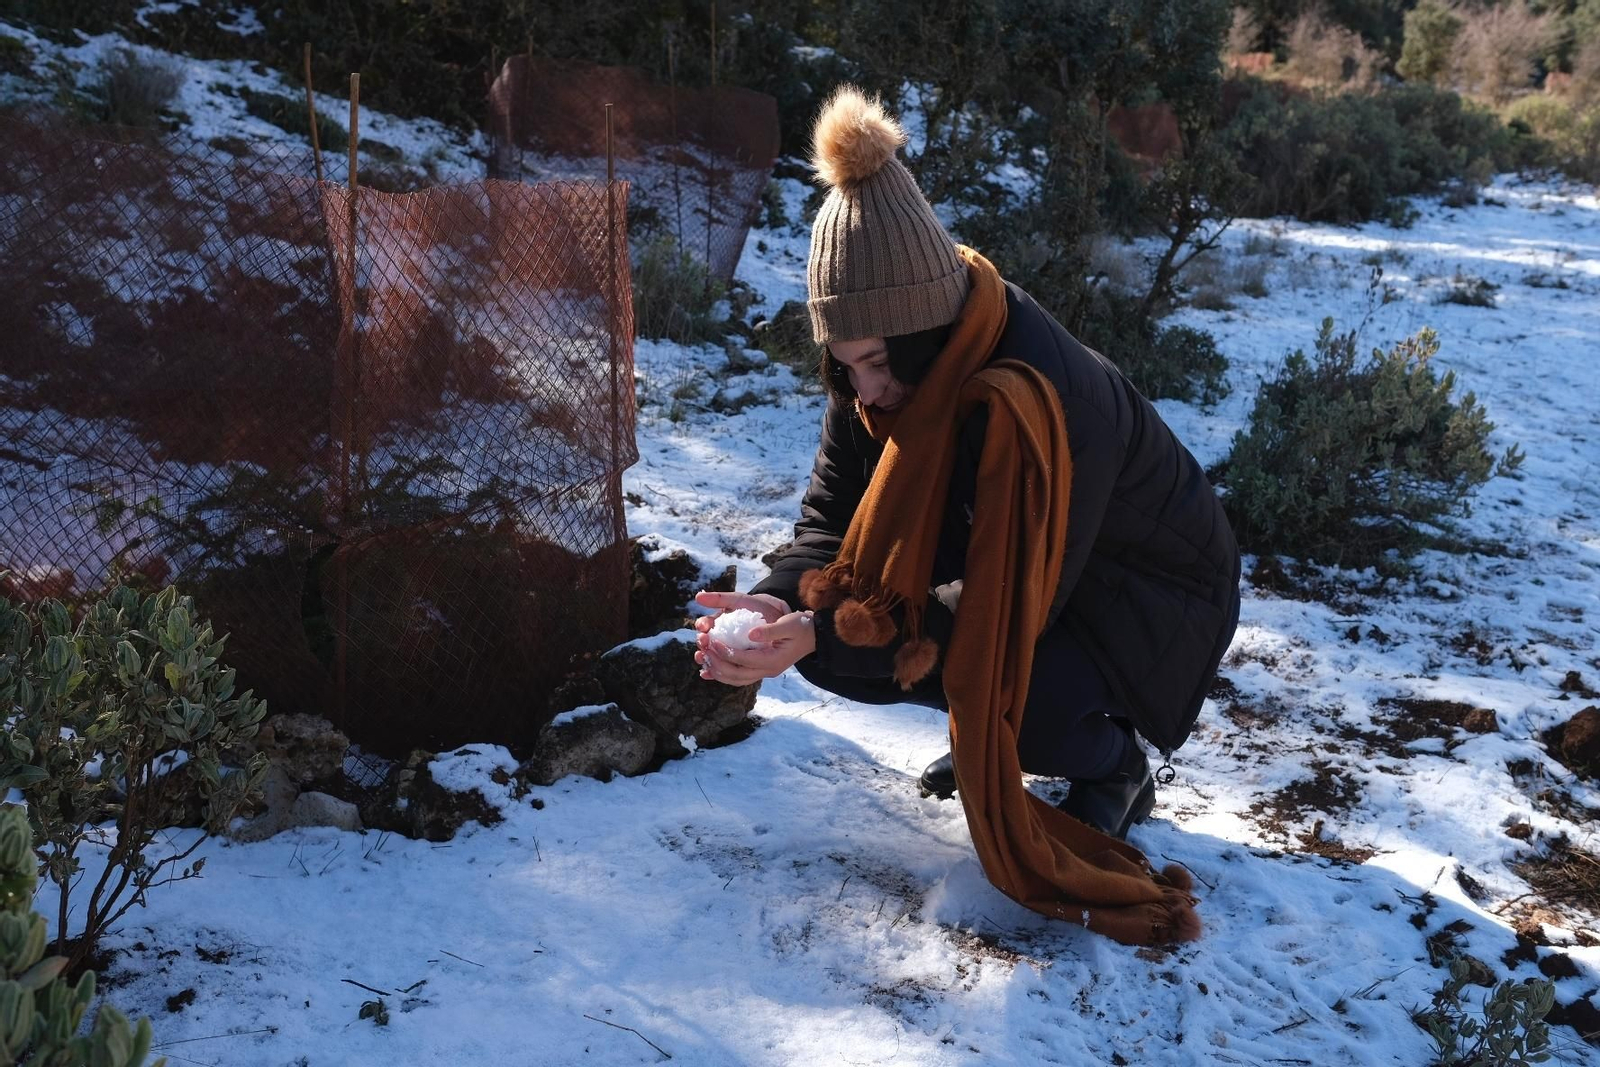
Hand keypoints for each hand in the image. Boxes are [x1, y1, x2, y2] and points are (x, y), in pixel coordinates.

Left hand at [692, 591, 815, 685]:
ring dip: (718, 672)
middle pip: (738, 674)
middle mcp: (768, 670)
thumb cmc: (801, 627)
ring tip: (703, 659)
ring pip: (737, 679)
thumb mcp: (789, 624)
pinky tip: (708, 671)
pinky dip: (723, 675)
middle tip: (703, 649)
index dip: (727, 652)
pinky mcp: (761, 670)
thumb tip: (750, 633)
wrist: (813, 636)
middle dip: (718, 663)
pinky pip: (739, 678)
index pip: (745, 660)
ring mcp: (765, 672)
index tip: (713, 641)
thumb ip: (770, 630)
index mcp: (774, 660)